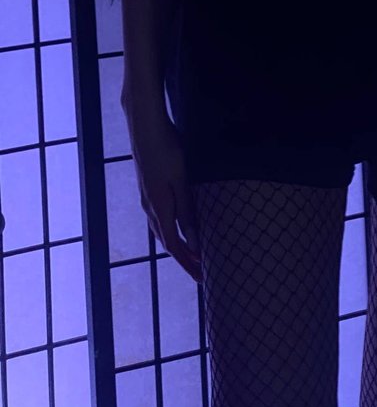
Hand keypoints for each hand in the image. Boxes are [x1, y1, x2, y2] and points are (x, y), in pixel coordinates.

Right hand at [123, 108, 202, 284]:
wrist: (145, 127)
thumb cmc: (167, 150)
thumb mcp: (182, 182)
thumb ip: (188, 212)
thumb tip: (194, 242)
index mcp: (160, 208)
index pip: (174, 246)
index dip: (188, 263)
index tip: (202, 279)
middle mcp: (151, 208)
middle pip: (168, 242)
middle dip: (185, 259)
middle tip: (201, 274)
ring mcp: (148, 199)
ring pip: (163, 231)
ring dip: (178, 246)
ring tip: (193, 256)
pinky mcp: (149, 189)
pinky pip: (161, 219)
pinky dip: (172, 231)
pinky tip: (179, 228)